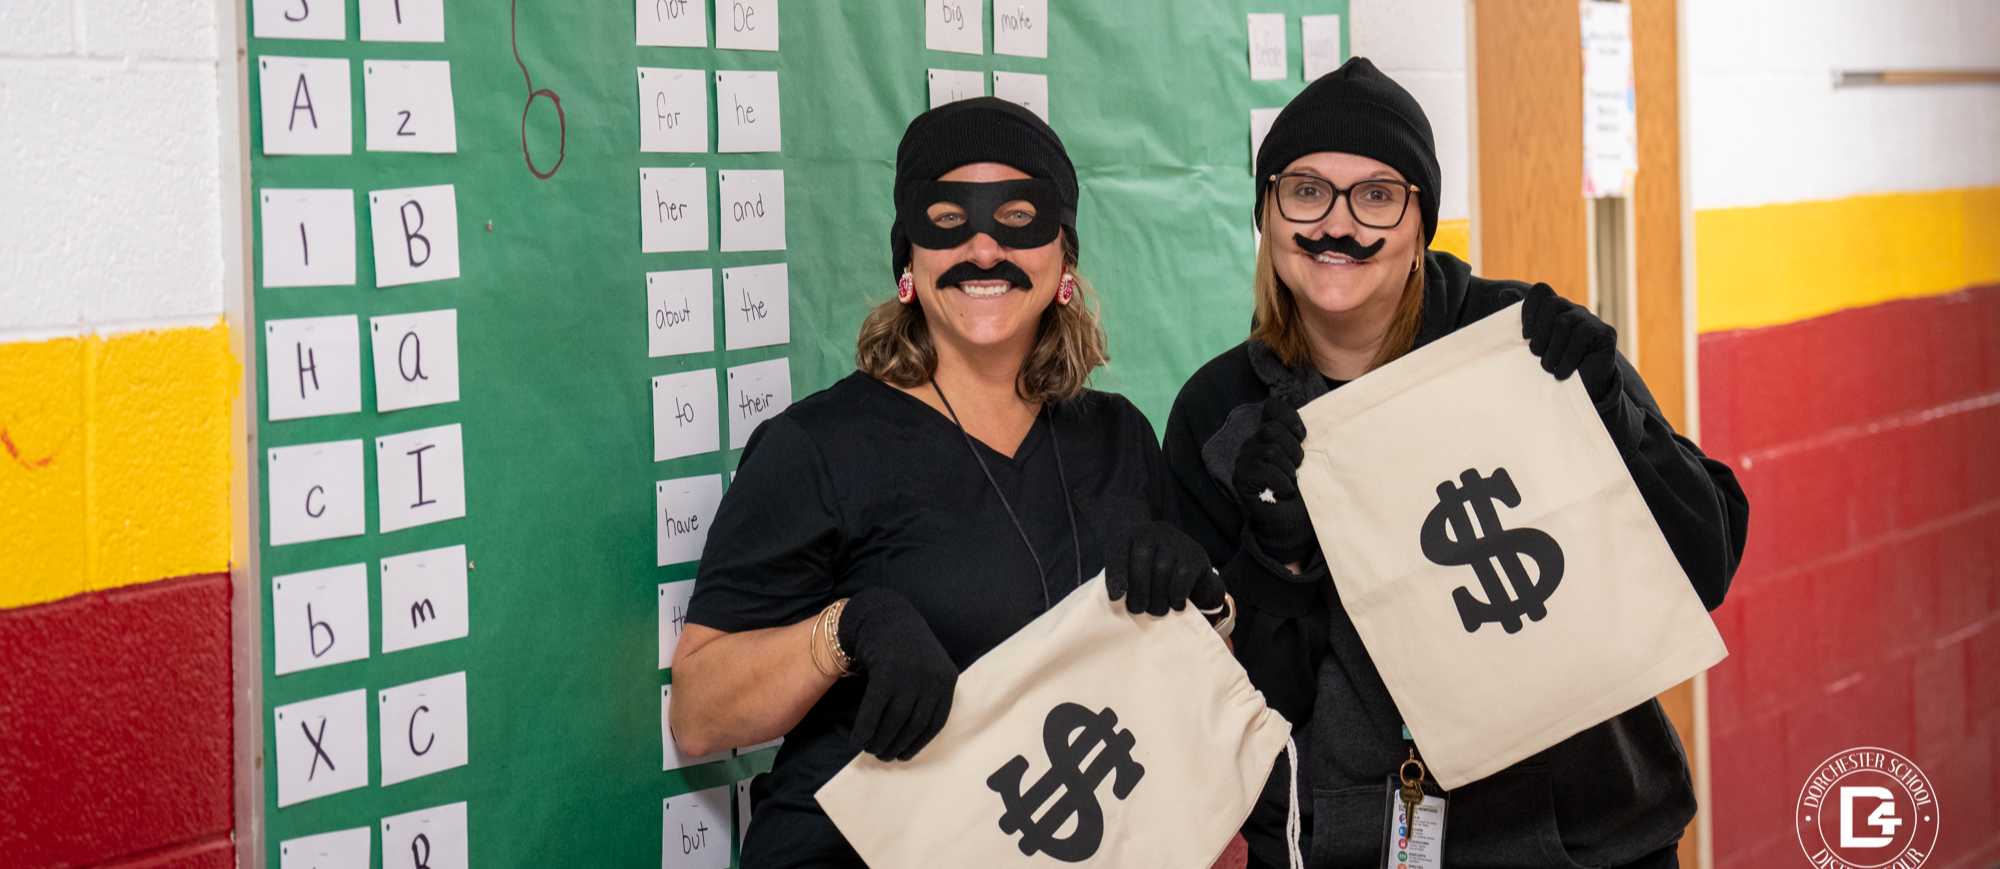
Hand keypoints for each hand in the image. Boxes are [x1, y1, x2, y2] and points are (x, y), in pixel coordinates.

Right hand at [837, 588, 957, 760]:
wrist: (883, 613)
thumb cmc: (903, 645)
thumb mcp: (927, 666)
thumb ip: (927, 693)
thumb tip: (912, 735)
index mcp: (947, 679)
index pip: (935, 722)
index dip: (918, 743)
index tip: (904, 756)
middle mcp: (932, 678)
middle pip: (914, 724)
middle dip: (896, 745)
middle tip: (883, 756)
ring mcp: (910, 675)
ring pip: (894, 721)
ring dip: (880, 741)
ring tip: (870, 749)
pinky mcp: (887, 672)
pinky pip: (875, 710)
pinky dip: (865, 728)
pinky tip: (858, 739)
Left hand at [1105, 521, 1224, 615]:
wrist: (1185, 569)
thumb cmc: (1149, 577)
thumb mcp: (1129, 575)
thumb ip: (1122, 582)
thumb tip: (1117, 598)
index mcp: (1128, 536)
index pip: (1118, 550)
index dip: (1115, 574)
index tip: (1115, 597)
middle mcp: (1151, 532)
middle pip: (1140, 565)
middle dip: (1138, 593)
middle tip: (1138, 609)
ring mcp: (1174, 540)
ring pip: (1161, 571)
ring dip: (1158, 598)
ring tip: (1158, 609)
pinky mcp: (1195, 553)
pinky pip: (1182, 575)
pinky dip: (1177, 594)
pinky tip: (1176, 602)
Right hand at [1232, 398, 1317, 563]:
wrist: (1293, 525)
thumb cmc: (1305, 493)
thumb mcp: (1311, 461)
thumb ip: (1306, 440)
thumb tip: (1323, 419)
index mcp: (1270, 435)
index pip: (1272, 407)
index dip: (1289, 416)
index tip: (1303, 436)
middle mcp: (1253, 443)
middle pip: (1270, 429)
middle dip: (1293, 450)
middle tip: (1299, 468)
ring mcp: (1244, 460)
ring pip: (1269, 450)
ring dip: (1288, 469)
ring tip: (1291, 481)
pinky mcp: (1240, 478)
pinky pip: (1264, 470)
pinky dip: (1281, 482)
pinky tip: (1285, 492)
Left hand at [1521, 283, 1617, 401]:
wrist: (1581, 390)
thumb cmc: (1552, 367)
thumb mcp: (1531, 344)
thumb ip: (1520, 320)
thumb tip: (1503, 293)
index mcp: (1555, 310)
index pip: (1541, 291)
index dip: (1529, 309)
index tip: (1525, 336)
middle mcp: (1573, 310)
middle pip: (1552, 303)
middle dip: (1539, 332)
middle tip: (1536, 354)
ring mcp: (1590, 319)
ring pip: (1564, 322)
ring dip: (1552, 350)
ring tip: (1549, 368)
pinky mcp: (1606, 332)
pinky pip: (1581, 336)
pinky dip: (1567, 358)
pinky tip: (1562, 373)